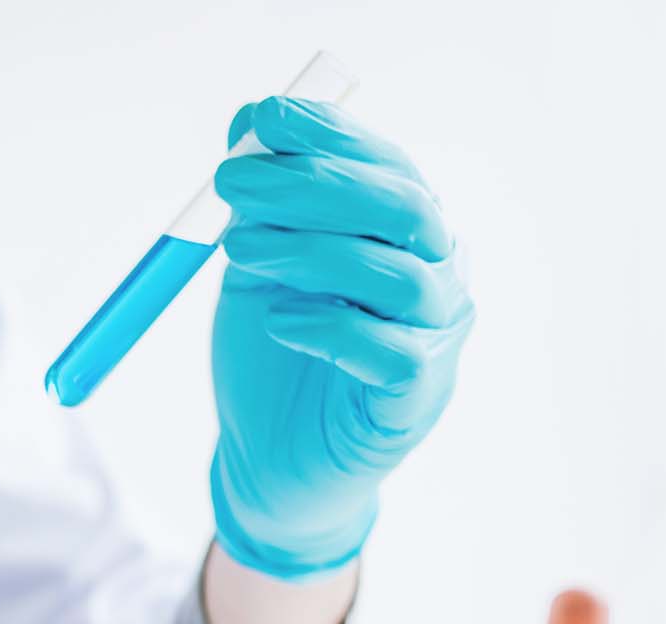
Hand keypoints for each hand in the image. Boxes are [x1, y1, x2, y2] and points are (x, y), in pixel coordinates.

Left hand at [210, 96, 473, 579]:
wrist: (268, 462)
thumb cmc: (271, 358)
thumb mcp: (254, 268)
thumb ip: (259, 204)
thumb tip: (248, 121)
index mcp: (401, 233)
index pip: (384, 165)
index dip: (330, 136)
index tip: (263, 118)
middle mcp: (433, 274)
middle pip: (400, 208)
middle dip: (313, 185)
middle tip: (231, 184)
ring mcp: (433, 338)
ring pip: (398, 276)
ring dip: (312, 252)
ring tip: (237, 249)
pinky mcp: (416, 402)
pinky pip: (393, 355)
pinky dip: (334, 331)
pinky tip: (281, 324)